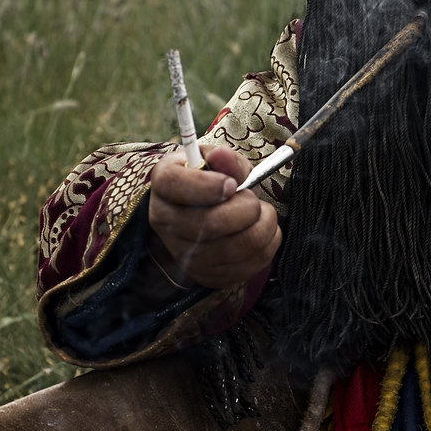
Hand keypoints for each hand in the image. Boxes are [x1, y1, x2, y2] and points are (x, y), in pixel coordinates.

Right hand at [148, 145, 281, 289]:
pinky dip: (266, 246)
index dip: (209, 186)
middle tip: (254, 199)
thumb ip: (225, 159)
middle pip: (208, 223)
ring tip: (263, 213)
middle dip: (246, 208)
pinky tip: (262, 231)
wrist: (204, 210)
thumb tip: (222, 155)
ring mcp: (183, 253)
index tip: (232, 184)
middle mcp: (166, 221)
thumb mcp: (217, 161)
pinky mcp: (206, 275)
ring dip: (262, 227)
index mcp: (164, 183)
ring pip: (233, 248)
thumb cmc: (212, 179)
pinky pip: (246, 267)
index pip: (176, 185)